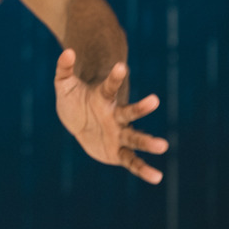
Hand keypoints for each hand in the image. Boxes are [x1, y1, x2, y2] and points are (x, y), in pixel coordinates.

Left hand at [53, 48, 167, 183]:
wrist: (78, 122)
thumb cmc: (74, 100)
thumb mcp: (64, 84)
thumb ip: (65, 68)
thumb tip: (68, 50)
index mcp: (103, 98)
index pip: (109, 87)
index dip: (114, 77)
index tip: (121, 66)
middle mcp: (115, 115)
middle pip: (129, 111)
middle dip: (140, 107)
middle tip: (155, 99)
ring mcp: (118, 134)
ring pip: (135, 137)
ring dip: (148, 142)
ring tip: (164, 145)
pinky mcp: (117, 152)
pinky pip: (131, 161)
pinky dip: (143, 169)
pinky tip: (157, 177)